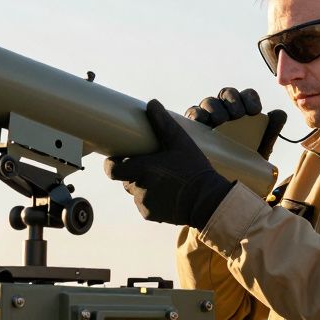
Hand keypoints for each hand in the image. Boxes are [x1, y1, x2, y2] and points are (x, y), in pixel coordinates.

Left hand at [104, 99, 233, 227]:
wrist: (208, 201)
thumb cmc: (195, 169)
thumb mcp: (181, 142)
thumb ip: (163, 123)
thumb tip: (152, 103)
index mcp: (143, 169)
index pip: (111, 169)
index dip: (112, 163)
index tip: (118, 158)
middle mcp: (139, 188)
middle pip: (125, 179)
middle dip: (133, 172)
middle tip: (151, 166)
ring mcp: (144, 204)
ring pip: (135, 191)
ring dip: (143, 185)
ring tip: (163, 180)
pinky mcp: (150, 215)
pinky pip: (144, 204)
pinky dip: (151, 199)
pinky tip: (167, 193)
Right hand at [185, 87, 287, 158]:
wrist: (228, 180)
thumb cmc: (244, 160)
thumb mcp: (261, 147)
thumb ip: (271, 130)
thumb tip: (280, 113)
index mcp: (243, 110)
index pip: (246, 95)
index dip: (250, 98)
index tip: (254, 111)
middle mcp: (225, 109)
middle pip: (227, 93)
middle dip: (233, 100)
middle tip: (238, 115)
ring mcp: (208, 116)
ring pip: (209, 102)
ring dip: (216, 108)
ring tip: (221, 120)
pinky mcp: (193, 126)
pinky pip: (193, 114)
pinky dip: (197, 114)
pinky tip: (203, 121)